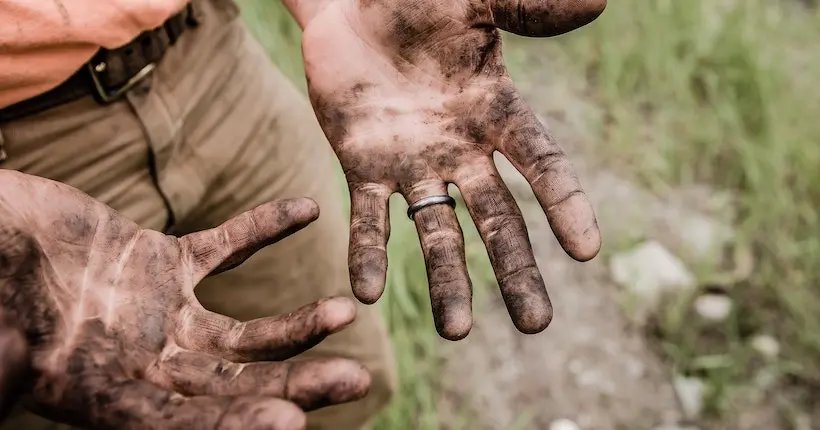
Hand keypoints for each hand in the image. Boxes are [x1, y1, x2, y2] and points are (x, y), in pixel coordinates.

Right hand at [0, 170, 368, 429]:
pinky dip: (264, 227)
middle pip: (234, 386)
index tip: (289, 422)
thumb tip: (9, 388)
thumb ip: (7, 367)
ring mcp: (161, 315)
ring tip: (344, 312)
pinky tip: (307, 209)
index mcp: (104, 395)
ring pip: (243, 332)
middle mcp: (145, 363)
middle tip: (356, 382)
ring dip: (295, 324)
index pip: (180, 424)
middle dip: (293, 385)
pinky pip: (226, 247)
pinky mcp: (165, 262)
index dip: (233, 425)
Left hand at [295, 0, 605, 338]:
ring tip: (455, 333)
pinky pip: (367, 216)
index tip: (587, 250)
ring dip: (446, 281)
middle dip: (515, 271)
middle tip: (536, 325)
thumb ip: (526, 7)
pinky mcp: (363, 166)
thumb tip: (595, 1)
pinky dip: (368, 252)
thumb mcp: (474, 0)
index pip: (540, 163)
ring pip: (435, 231)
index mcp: (496, 112)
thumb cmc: (419, 2)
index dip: (565, 204)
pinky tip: (366, 293)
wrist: (352, 7)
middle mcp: (461, 150)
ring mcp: (413, 164)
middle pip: (497, 218)